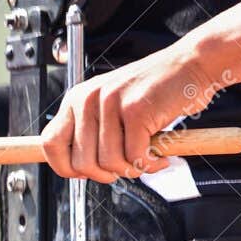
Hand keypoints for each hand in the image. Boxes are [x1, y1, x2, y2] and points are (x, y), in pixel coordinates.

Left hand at [41, 40, 228, 181]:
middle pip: (82, 163)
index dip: (66, 167)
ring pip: (110, 163)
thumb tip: (78, 169)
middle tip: (127, 168)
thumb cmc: (154, 91)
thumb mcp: (111, 107)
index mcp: (77, 100)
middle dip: (106, 175)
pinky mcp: (136, 110)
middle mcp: (88, 99)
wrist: (190, 64)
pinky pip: (136, 157)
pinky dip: (151, 165)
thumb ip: (92, 133)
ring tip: (147, 159)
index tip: (86, 174)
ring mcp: (111, 103)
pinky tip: (160, 156)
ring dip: (133, 170)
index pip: (50, 143)